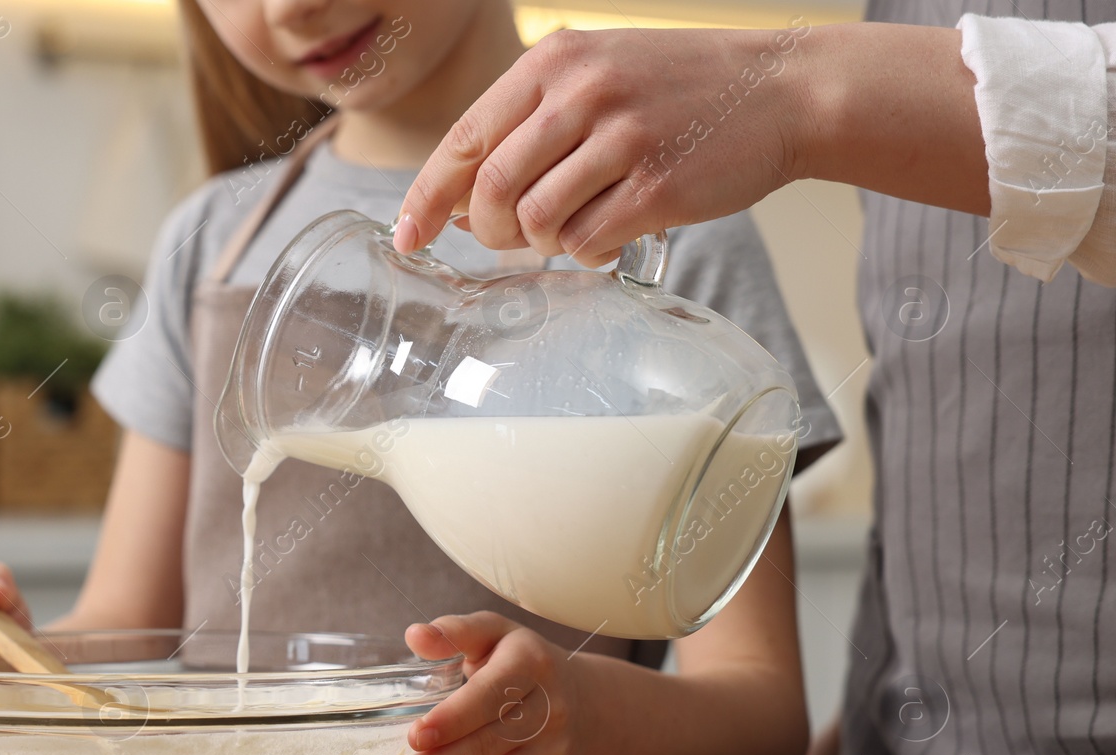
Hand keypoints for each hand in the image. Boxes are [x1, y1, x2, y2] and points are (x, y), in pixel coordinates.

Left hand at [384, 612, 581, 754]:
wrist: (584, 703)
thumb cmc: (519, 662)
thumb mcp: (493, 632)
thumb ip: (455, 631)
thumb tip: (415, 636)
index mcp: (531, 665)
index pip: (492, 695)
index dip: (455, 718)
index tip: (416, 736)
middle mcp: (549, 712)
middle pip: (490, 746)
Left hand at [394, 25, 815, 264]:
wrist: (783, 90)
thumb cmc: (680, 90)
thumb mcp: (597, 73)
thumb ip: (529, 125)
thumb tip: (463, 201)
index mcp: (554, 63)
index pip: (465, 140)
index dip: (428, 195)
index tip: (409, 235)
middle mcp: (582, 93)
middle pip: (493, 189)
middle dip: (487, 231)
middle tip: (509, 241)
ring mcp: (623, 139)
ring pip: (537, 221)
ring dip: (541, 245)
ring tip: (569, 233)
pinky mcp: (659, 185)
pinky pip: (588, 242)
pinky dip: (585, 253)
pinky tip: (608, 238)